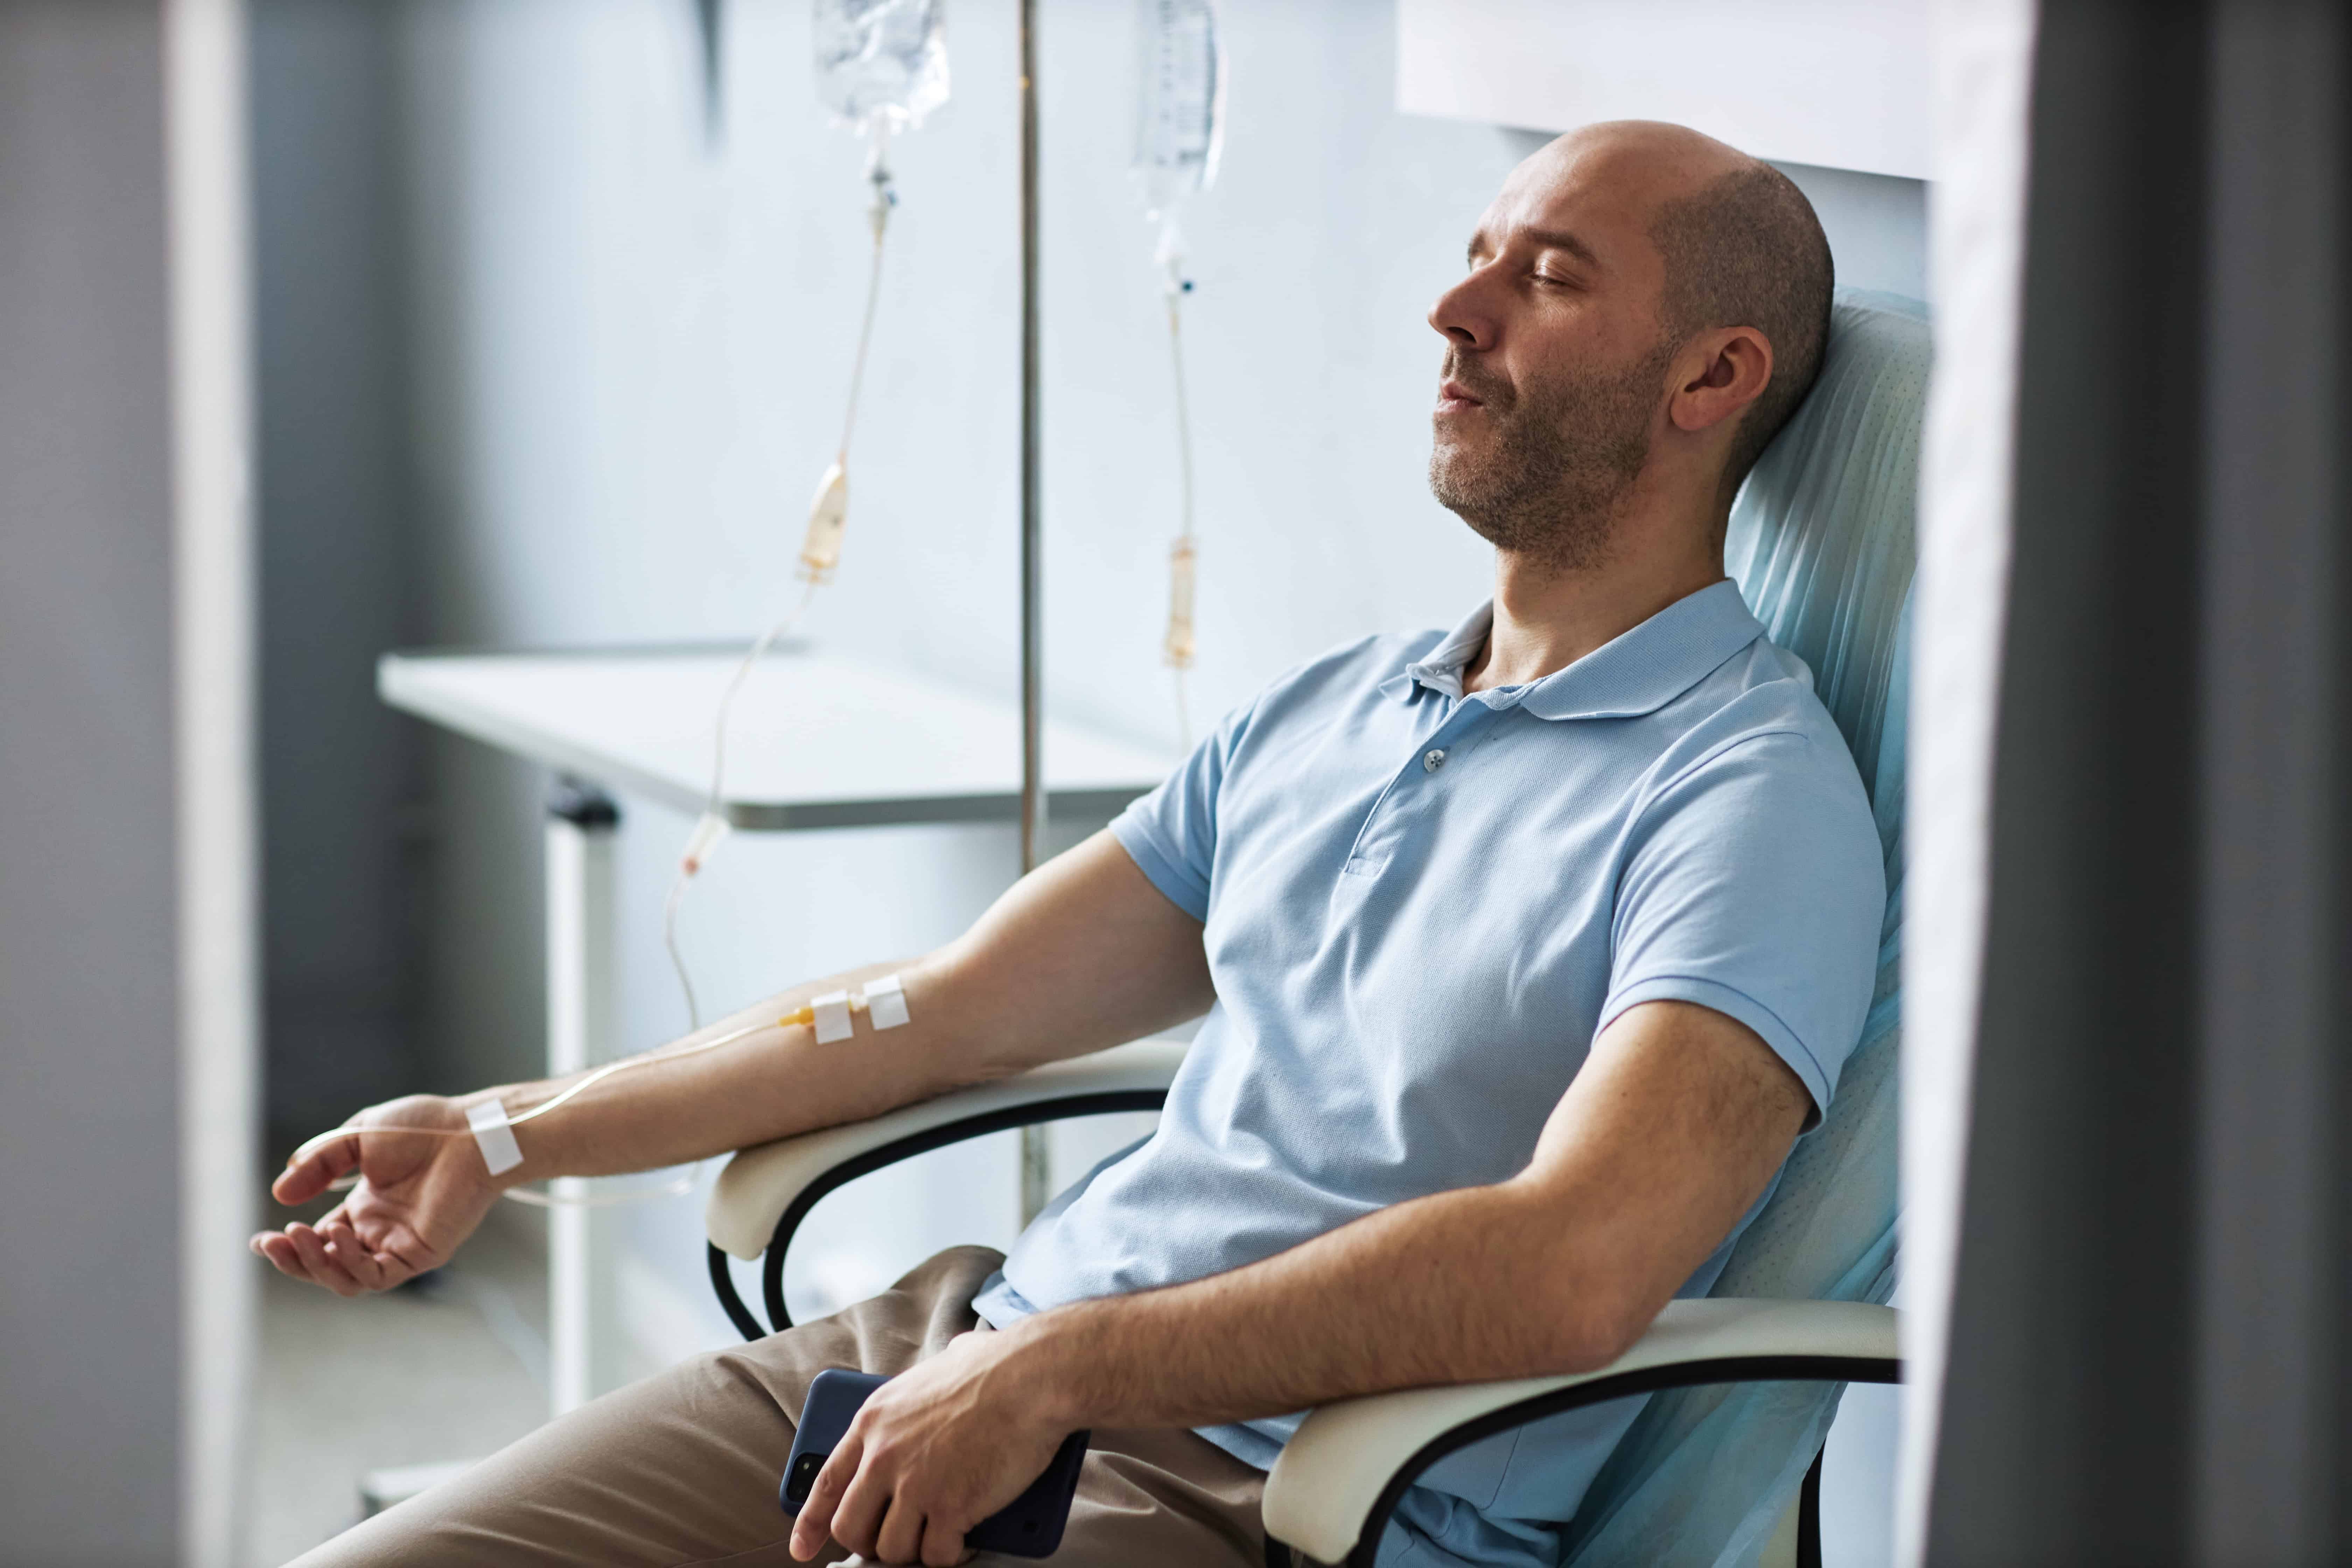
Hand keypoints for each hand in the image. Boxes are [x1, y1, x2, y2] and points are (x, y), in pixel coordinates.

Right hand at [250, 1094, 503, 1296]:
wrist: (468, 1131)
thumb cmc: (422, 1128)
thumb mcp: (357, 1139)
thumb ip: (321, 1164)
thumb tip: (280, 1194)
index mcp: (364, 1209)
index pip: (318, 1239)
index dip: (287, 1245)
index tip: (259, 1241)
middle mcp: (379, 1232)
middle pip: (325, 1264)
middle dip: (292, 1259)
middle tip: (269, 1243)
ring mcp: (399, 1245)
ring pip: (346, 1278)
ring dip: (315, 1263)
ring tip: (296, 1236)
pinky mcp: (421, 1253)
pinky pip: (378, 1275)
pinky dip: (351, 1263)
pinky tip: (337, 1237)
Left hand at [790, 1327, 1075, 1565]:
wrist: (1032, 1377)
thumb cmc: (997, 1366)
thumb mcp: (940, 1365)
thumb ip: (928, 1384)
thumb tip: (952, 1360)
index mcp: (874, 1421)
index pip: (826, 1484)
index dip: (811, 1523)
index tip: (804, 1548)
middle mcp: (884, 1455)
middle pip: (851, 1526)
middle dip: (870, 1543)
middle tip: (893, 1544)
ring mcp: (915, 1484)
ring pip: (892, 1549)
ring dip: (914, 1550)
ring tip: (937, 1538)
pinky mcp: (950, 1507)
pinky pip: (936, 1554)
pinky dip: (950, 1555)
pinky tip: (964, 1542)